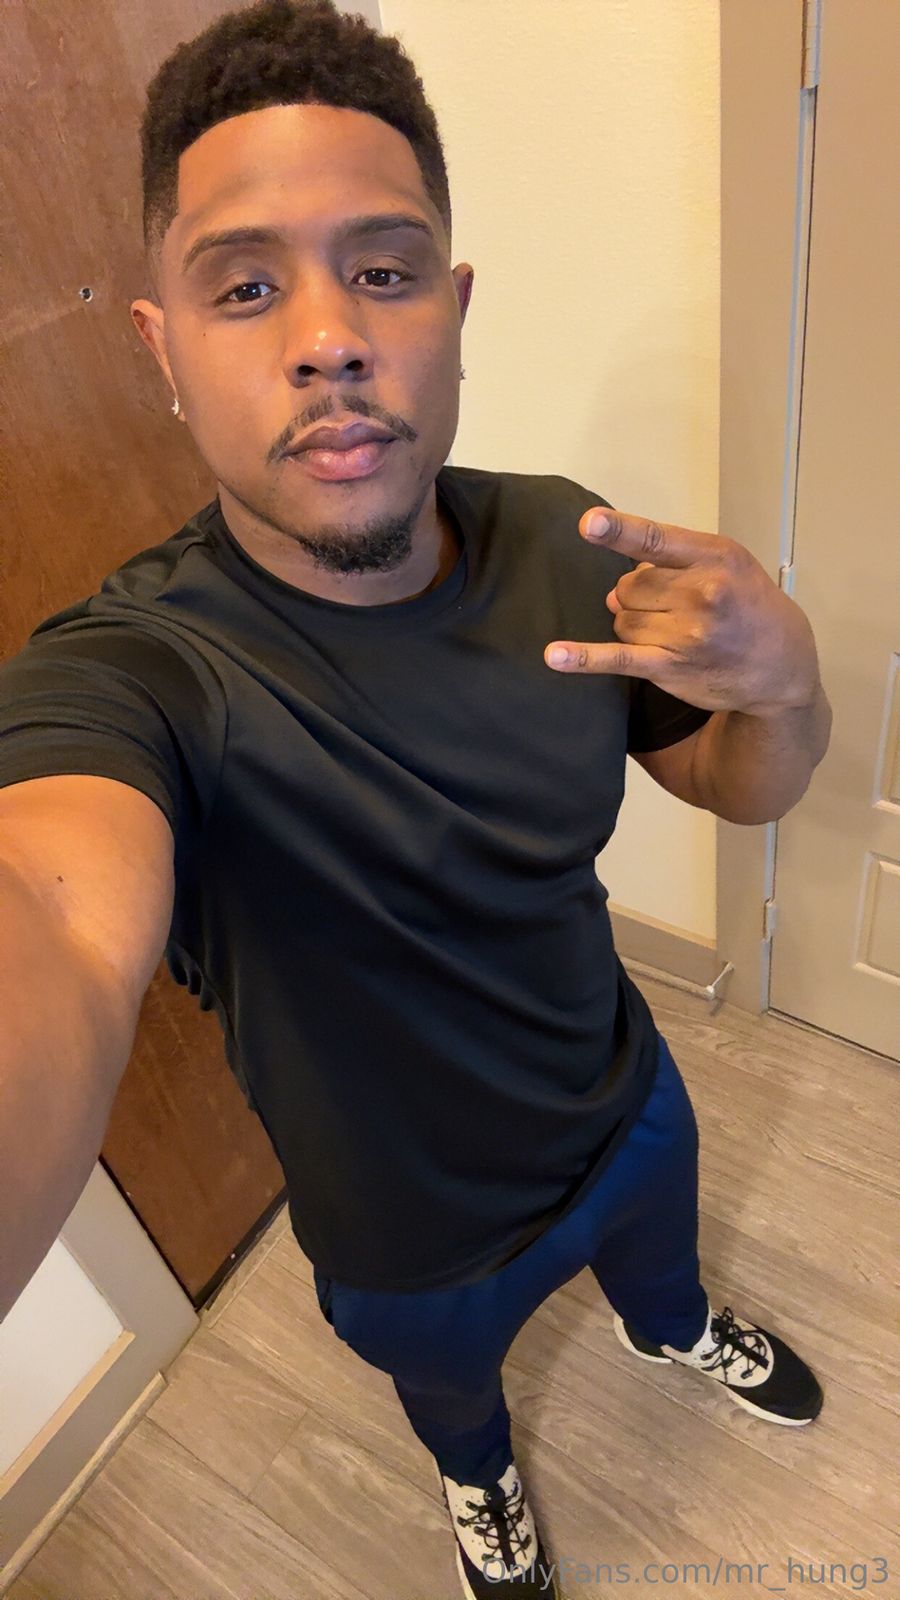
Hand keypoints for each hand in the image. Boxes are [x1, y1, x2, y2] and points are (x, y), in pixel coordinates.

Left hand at [543, 508, 821, 715]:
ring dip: (633, 625)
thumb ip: (675, 562)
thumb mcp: (729, 565)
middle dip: (636, 597)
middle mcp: (701, 594)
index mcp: (715, 557)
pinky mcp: (671, 667)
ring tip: (669, 632)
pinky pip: (618, 658)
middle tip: (670, 608)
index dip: (618, 531)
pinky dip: (583, 657)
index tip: (588, 524)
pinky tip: (555, 656)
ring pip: (622, 620)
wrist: (783, 667)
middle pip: (628, 586)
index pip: (656, 540)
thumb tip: (618, 587)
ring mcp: (686, 633)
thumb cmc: (750, 607)